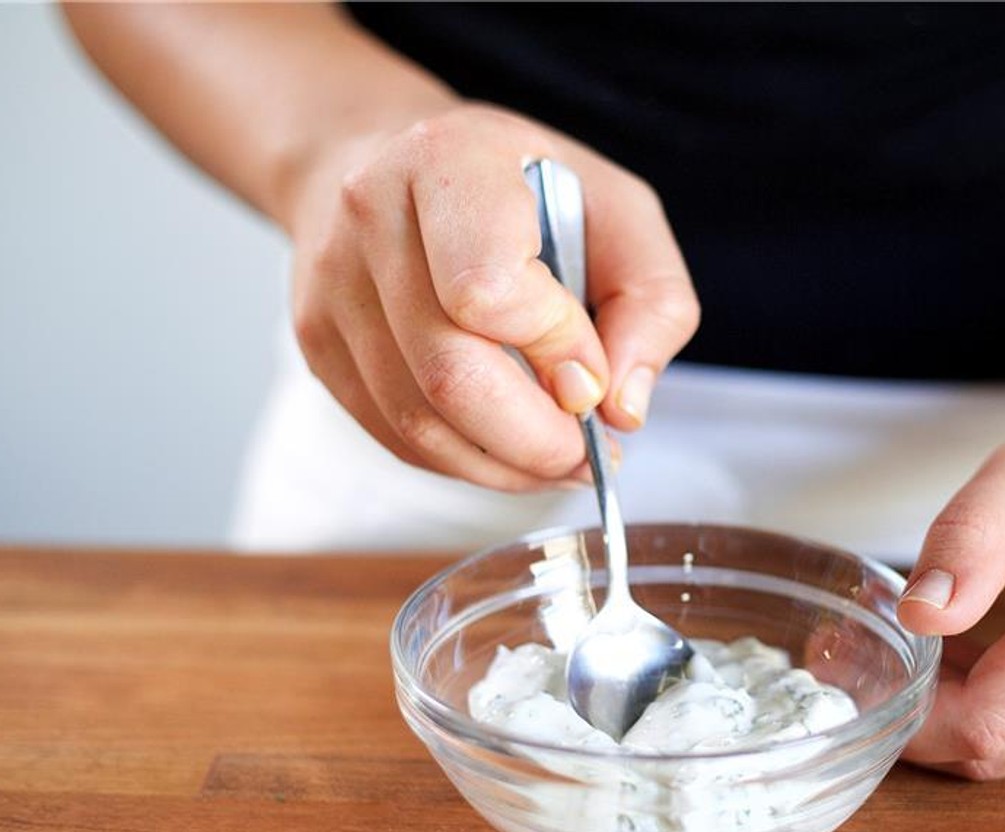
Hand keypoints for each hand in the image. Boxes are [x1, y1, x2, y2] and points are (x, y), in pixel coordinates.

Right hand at [284, 102, 698, 489]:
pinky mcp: (318, 343)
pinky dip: (464, 464)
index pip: (488, 291)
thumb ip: (652, 301)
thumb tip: (623, 406)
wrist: (389, 158)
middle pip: (450, 376)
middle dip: (536, 439)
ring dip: (504, 466)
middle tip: (589, 452)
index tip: (594, 375)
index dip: (555, 351)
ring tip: (558, 459)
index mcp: (449, 161)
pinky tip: (508, 451)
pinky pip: (394, 437)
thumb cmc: (520, 185)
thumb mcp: (619, 209)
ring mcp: (334, 285)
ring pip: (418, 424)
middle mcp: (371, 216)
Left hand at [897, 391, 1004, 779]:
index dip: (913, 716)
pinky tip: (989, 650)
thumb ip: (971, 537)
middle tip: (882, 652)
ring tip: (941, 640)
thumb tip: (919, 616)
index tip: (864, 670)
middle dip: (928, 717)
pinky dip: (1004, 707)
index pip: (990, 722)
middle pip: (1000, 750)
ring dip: (964, 714)